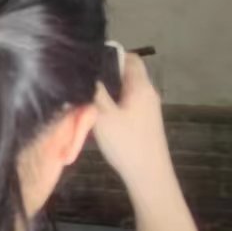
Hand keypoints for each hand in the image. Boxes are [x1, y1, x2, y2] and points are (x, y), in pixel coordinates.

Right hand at [91, 53, 177, 197]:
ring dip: (107, 92)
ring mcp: (148, 109)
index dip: (111, 54)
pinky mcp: (144, 122)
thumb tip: (84, 70)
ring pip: (125, 90)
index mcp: (141, 86)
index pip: (130, 57)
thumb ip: (94, 91)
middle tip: (82, 81)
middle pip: (126, 74)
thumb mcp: (104, 115)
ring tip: (86, 97)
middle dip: (105, 74)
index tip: (89, 61)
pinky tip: (98, 116)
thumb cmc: (127, 143)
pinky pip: (127, 104)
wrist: (149, 175)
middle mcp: (148, 93)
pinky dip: (113, 104)